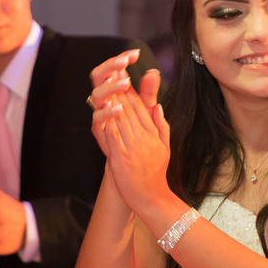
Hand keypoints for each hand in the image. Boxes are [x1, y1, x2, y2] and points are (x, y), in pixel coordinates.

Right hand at [88, 50, 161, 156]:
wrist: (134, 166)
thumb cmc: (138, 137)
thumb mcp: (146, 112)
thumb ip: (148, 93)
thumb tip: (154, 72)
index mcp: (116, 93)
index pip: (115, 70)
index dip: (122, 59)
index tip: (135, 53)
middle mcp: (105, 101)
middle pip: (99, 76)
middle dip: (111, 66)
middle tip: (124, 61)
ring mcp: (100, 115)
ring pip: (96, 94)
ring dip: (110, 88)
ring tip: (125, 82)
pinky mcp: (99, 132)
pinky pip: (98, 119)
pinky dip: (107, 112)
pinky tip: (118, 108)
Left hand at [98, 84, 172, 212]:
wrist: (151, 197)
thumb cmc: (156, 173)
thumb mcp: (165, 146)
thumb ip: (161, 125)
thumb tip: (158, 107)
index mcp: (153, 133)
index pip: (142, 107)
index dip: (132, 89)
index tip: (125, 75)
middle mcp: (144, 137)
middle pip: (130, 108)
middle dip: (121, 88)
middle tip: (113, 70)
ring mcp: (132, 147)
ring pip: (121, 118)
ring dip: (113, 99)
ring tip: (107, 82)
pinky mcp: (121, 157)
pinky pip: (113, 135)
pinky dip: (108, 121)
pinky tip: (103, 108)